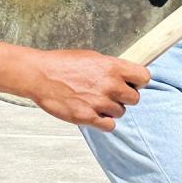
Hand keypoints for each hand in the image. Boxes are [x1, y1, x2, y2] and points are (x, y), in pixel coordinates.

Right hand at [27, 49, 148, 131]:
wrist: (38, 75)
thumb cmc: (60, 64)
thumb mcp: (90, 56)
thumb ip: (110, 67)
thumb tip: (124, 75)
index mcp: (111, 67)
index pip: (144, 77)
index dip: (137, 81)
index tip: (130, 83)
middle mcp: (109, 85)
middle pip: (135, 98)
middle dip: (123, 97)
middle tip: (108, 93)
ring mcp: (99, 102)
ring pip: (120, 112)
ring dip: (109, 109)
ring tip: (92, 101)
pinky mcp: (88, 117)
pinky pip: (110, 125)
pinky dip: (103, 121)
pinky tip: (92, 113)